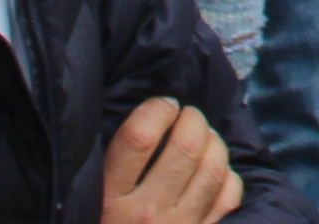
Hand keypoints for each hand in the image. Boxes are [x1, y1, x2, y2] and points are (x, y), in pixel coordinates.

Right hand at [101, 96, 243, 223]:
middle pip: (185, 146)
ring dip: (214, 141)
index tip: (162, 105)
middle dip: (193, 119)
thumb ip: (111, 170)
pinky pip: (229, 196)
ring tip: (204, 136)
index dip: (156, 108)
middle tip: (188, 115)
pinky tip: (216, 170)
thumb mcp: (89, 204)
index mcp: (109, 201)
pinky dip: (228, 174)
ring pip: (213, 167)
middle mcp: (146, 215)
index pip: (139, 137)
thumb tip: (144, 119)